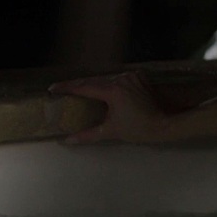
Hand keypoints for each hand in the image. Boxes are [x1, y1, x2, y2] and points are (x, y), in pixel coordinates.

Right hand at [48, 70, 168, 143]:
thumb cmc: (137, 129)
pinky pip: (119, 78)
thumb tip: (67, 141)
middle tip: (62, 89)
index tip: (53, 88)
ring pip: (107, 78)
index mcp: (113, 91)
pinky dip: (109, 83)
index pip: (84, 87)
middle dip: (78, 85)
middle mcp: (121, 79)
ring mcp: (131, 76)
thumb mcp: (110, 132)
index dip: (67, 88)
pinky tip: (102, 88)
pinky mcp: (139, 77)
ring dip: (94, 84)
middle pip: (94, 81)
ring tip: (79, 90)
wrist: (164, 124)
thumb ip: (87, 135)